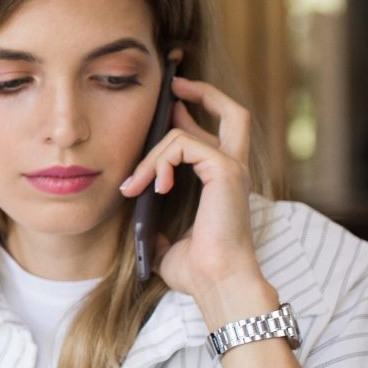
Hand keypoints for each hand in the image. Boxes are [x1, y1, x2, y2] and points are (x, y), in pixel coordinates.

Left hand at [119, 76, 266, 307]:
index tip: (167, 112)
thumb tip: (143, 233)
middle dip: (202, 92)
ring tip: (134, 186)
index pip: (213, 135)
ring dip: (150, 156)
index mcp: (223, 182)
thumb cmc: (197, 271)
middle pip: (232, 112)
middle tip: (174, 84)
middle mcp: (233, 169)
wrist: (217, 283)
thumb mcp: (167, 245)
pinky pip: (183, 145)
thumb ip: (158, 230)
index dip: (190, 117)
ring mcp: (232, 167)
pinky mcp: (225, 169)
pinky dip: (160, 162)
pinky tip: (155, 188)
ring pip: (184, 134)